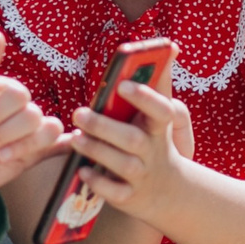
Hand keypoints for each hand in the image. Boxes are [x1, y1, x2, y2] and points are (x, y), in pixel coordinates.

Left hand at [0, 33, 71, 199]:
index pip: (18, 96)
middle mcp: (15, 109)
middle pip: (32, 115)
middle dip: (1, 136)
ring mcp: (25, 132)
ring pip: (46, 131)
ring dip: (18, 148)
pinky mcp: (33, 154)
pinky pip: (57, 145)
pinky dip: (65, 145)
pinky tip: (69, 146)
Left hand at [68, 81, 197, 226]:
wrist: (167, 191)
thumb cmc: (155, 142)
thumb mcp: (162, 116)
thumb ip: (159, 83)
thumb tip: (168, 46)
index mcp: (159, 128)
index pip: (161, 110)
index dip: (145, 98)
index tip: (123, 84)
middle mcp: (153, 152)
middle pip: (133, 139)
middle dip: (105, 127)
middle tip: (79, 113)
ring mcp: (142, 176)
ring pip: (122, 165)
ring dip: (97, 151)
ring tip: (75, 137)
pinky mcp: (130, 197)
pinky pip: (115, 193)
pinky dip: (98, 183)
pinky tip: (82, 171)